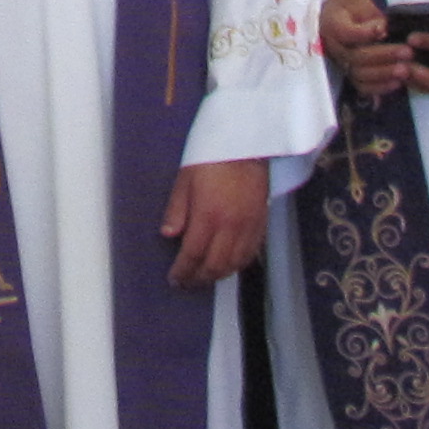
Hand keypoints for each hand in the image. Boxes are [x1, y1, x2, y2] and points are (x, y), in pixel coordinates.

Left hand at [160, 158, 269, 289]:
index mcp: (208, 215)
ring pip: (234, 265)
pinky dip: (237, 266)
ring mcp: (248, 227)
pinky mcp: (261, 224)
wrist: (248, 146)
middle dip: (199, 278)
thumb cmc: (212, 158)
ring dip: (218, 275)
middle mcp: (230, 226)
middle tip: (187, 282)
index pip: (193, 254)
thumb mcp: (185, 179)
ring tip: (205, 276)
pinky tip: (227, 265)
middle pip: (214, 266)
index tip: (175, 279)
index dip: (183, 271)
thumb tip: (168, 235)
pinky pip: (250, 254)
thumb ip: (176, 209)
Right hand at [320, 0, 409, 96]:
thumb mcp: (359, 2)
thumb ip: (369, 14)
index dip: (365, 34)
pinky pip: (362, 86)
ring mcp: (341, 63)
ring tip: (406, 70)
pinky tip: (398, 83)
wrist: (339, 20)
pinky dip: (380, 87)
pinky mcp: (350, 75)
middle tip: (407, 52)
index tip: (384, 30)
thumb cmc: (352, 9)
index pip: (346, 33)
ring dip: (384, 73)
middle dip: (384, 56)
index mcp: (333, 24)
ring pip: (359, 74)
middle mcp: (333, 47)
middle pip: (355, 56)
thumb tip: (382, 29)